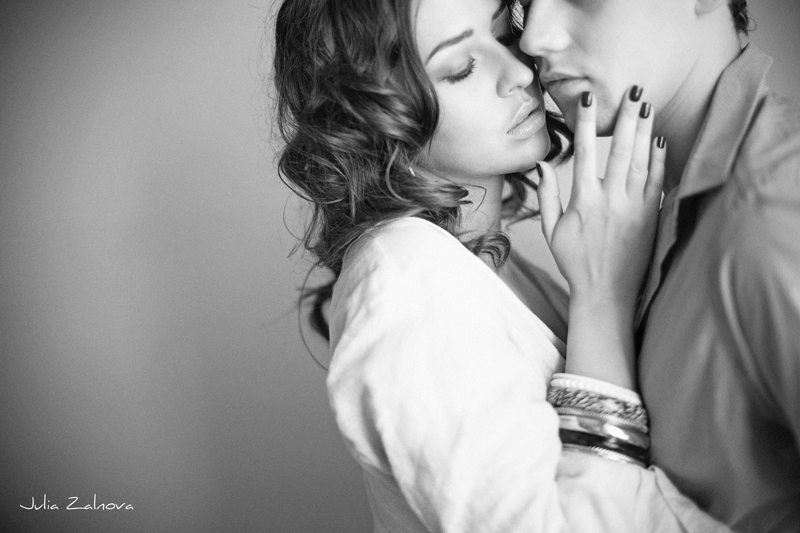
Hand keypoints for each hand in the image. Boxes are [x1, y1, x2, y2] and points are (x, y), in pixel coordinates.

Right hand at [535, 87, 665, 308]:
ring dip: (644, 131)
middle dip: (626, 117)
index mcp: (583, 201)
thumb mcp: (551, 230)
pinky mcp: (651, 217)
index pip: (586, 152)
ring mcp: (634, 207)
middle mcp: (610, 200)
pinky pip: (656, 181)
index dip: (587, 124)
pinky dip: (659, 159)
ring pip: (641, 160)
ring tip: (646, 106)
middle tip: (633, 90)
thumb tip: (542, 164)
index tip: (588, 100)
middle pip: (620, 149)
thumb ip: (547, 195)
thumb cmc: (575, 262)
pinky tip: (660, 140)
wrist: (605, 293)